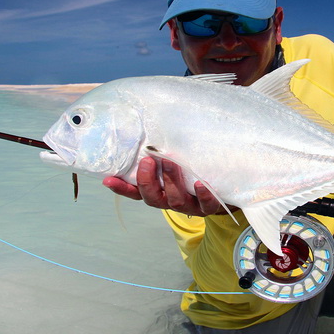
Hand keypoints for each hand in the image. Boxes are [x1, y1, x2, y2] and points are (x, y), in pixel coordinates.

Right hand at [102, 156, 226, 215]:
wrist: (224, 188)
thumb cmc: (192, 170)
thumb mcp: (174, 162)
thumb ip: (159, 153)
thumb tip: (145, 127)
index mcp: (159, 192)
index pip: (136, 192)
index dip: (122, 188)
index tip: (108, 179)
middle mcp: (171, 201)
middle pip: (154, 198)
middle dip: (148, 181)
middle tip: (148, 161)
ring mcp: (190, 205)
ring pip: (176, 201)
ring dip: (171, 181)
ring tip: (170, 162)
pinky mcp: (210, 206)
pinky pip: (206, 205)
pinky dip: (203, 195)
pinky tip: (200, 183)